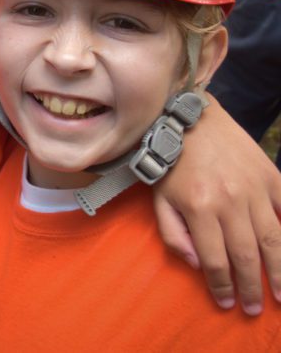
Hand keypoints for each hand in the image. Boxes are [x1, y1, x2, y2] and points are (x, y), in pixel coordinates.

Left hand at [153, 96, 280, 314]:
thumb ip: (173, 234)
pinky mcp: (270, 176)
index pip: (216, 260)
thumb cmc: (169, 162)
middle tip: (256, 309)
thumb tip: (199, 265)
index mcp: (199, 208)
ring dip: (279, 271)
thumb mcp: (158, 199)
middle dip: (252, 288)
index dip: (222, 286)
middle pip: (247, 256)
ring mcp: (254, 188)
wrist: (188, 119)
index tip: (227, 303)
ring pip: (274, 239)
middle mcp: (230, 201)